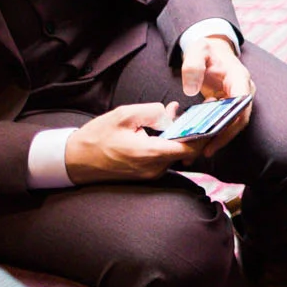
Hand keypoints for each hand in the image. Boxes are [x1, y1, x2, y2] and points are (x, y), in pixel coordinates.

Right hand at [64, 103, 199, 183]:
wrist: (74, 161)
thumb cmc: (96, 137)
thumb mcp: (124, 115)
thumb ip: (153, 111)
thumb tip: (172, 113)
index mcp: (150, 154)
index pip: (190, 148)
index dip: (205, 133)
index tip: (213, 118)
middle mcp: (154, 168)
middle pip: (186, 151)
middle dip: (192, 131)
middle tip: (194, 111)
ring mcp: (151, 174)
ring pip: (175, 153)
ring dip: (178, 136)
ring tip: (173, 116)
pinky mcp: (146, 175)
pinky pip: (165, 158)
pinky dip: (168, 144)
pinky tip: (162, 129)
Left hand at [180, 34, 253, 152]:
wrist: (211, 49)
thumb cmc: (206, 49)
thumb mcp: (197, 49)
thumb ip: (192, 65)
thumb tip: (191, 90)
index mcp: (240, 78)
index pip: (242, 102)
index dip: (232, 120)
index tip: (216, 134)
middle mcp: (244, 91)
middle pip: (239, 119)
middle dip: (223, 138)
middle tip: (204, 152)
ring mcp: (237, 100)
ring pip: (233, 124)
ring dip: (218, 140)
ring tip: (197, 154)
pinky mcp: (229, 106)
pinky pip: (225, 123)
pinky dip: (213, 134)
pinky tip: (197, 144)